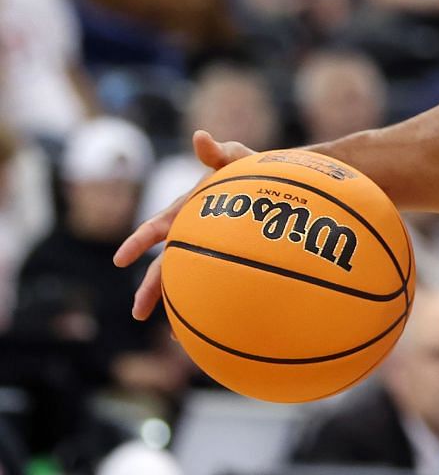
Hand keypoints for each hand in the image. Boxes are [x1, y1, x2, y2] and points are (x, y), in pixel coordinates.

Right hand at [116, 130, 256, 319]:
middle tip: (137, 313)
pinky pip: (215, 286)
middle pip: (165, 266)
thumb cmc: (255, 168)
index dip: (138, 243)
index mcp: (185, 211)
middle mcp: (191, 233)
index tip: (120, 260)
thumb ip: (219, 152)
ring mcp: (209, 249)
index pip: (157, 228)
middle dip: (150, 290)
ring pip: (187, 282)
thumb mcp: (238, 157)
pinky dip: (209, 306)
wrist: (282, 184)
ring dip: (177, 307)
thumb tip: (201, 136)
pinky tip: (211, 329)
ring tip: (173, 337)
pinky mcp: (229, 261)